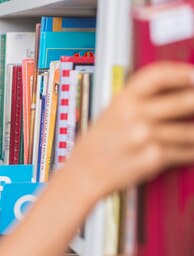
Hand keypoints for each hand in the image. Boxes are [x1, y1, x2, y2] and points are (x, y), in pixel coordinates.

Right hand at [69, 62, 193, 197]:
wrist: (83, 174)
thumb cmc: (98, 145)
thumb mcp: (111, 113)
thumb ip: (140, 101)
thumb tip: (178, 91)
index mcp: (123, 100)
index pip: (159, 75)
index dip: (181, 72)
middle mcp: (134, 115)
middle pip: (185, 100)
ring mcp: (145, 137)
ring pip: (191, 131)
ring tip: (193, 133)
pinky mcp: (153, 158)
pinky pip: (186, 152)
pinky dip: (192, 152)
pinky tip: (190, 149)